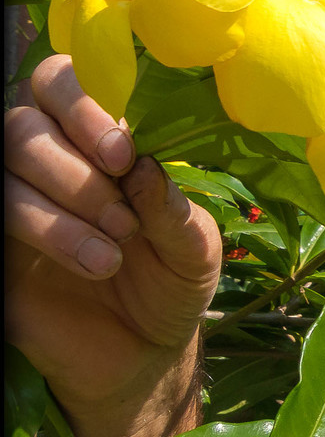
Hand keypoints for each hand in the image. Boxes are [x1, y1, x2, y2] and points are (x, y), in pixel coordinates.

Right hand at [4, 55, 219, 436]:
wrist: (145, 355)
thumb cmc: (172, 285)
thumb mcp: (194, 248)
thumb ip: (171, 207)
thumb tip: (141, 165)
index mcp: (97, 141)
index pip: (64, 81)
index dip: (84, 104)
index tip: (122, 154)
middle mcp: (46, 161)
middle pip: (24, 122)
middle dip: (76, 170)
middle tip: (124, 220)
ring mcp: (13, 200)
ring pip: (4, 164)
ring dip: (63, 207)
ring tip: (113, 256)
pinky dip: (42, 228)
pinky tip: (91, 262)